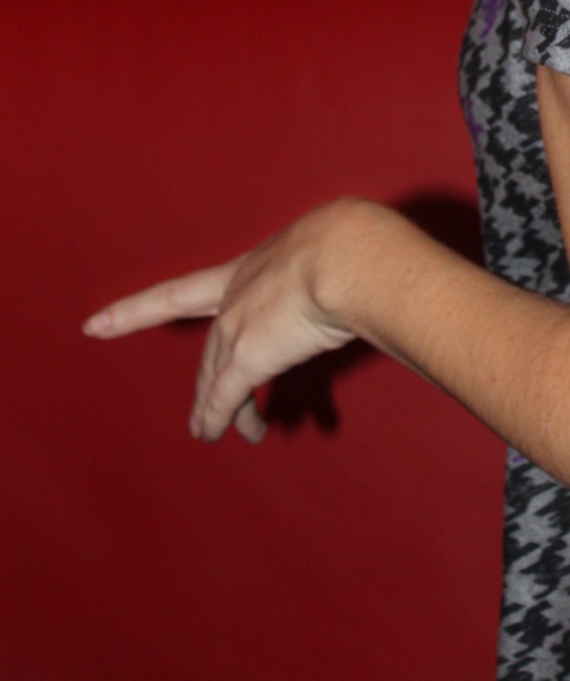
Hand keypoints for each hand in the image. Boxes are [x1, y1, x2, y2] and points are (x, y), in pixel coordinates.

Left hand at [84, 202, 361, 444]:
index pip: (183, 291)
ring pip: (217, 375)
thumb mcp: (330, 251)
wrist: (350, 253)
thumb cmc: (353, 246)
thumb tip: (364, 277)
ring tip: (212, 432)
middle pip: (211, 347)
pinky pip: (227, 396)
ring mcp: (236, 326)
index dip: (136, 310)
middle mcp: (233, 296)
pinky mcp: (247, 356)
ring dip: (216, 407)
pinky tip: (218, 433)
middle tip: (202, 412)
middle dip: (206, 382)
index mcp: (250, 265)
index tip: (94, 324)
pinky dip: (221, 417)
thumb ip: (331, 269)